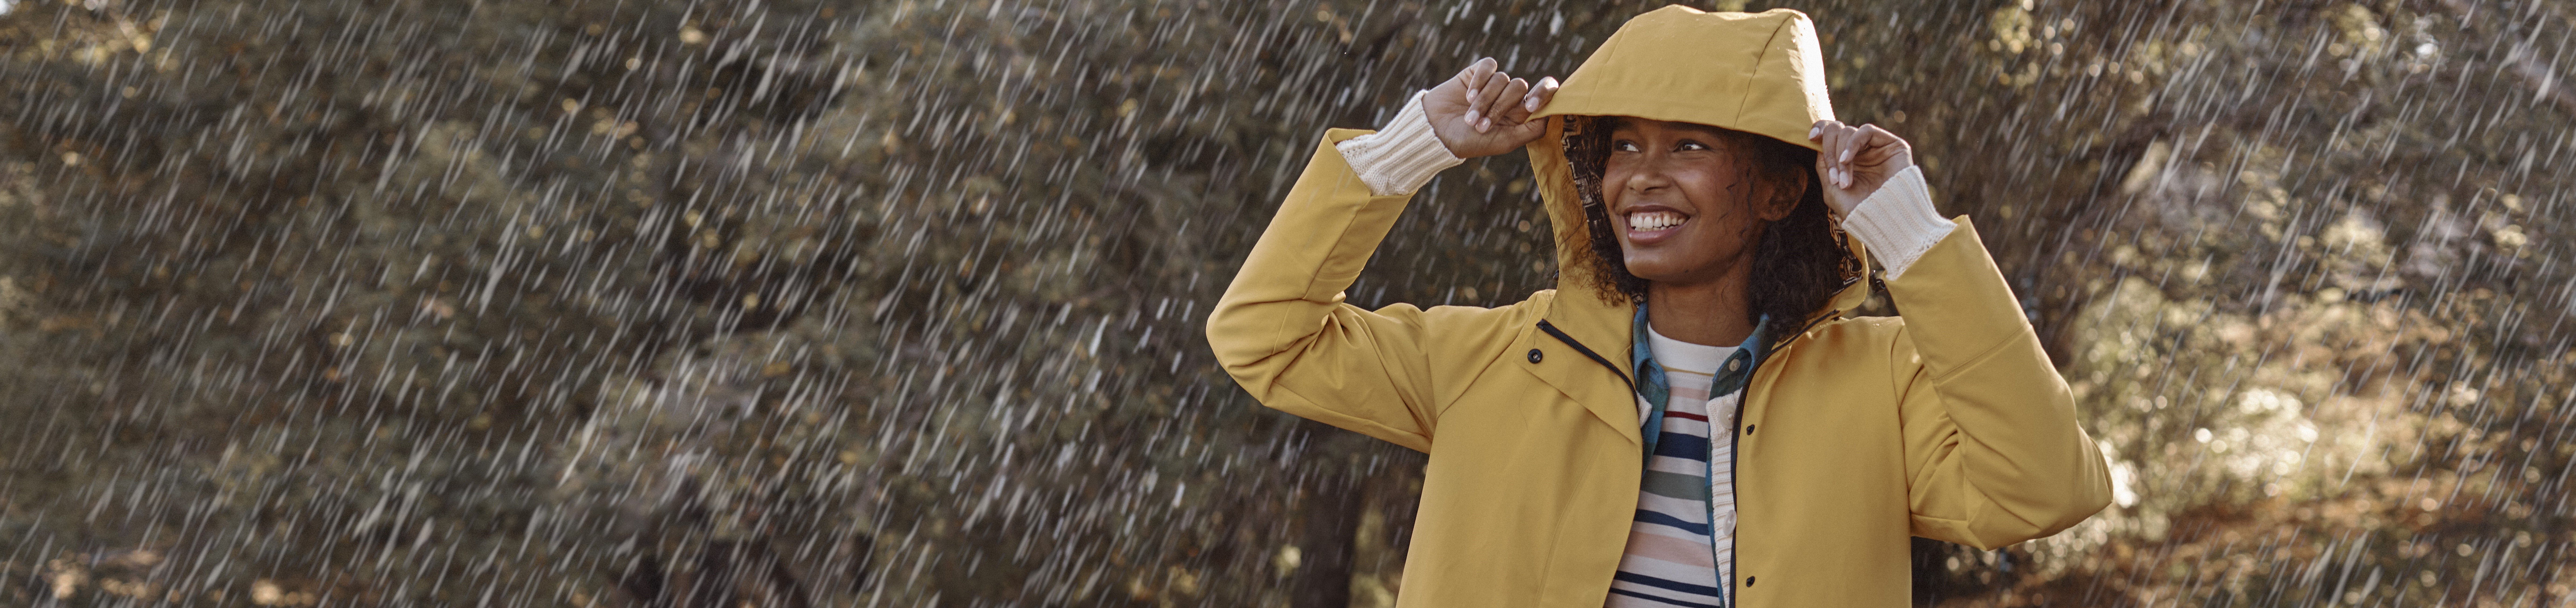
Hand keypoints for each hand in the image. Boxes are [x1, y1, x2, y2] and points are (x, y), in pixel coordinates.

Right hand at [1423, 57, 1561, 158]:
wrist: (1437, 133)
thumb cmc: (1470, 142)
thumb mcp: (1504, 142)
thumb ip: (1531, 130)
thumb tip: (1552, 114)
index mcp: (1520, 113)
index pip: (1544, 93)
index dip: (1543, 93)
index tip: (1530, 106)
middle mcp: (1509, 97)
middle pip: (1520, 87)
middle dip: (1500, 107)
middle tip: (1482, 125)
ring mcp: (1493, 83)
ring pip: (1502, 78)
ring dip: (1484, 100)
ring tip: (1469, 118)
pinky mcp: (1478, 72)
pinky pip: (1489, 66)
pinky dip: (1479, 81)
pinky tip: (1467, 96)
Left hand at [1807, 120, 1914, 216]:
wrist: (1882, 219)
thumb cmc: (1857, 209)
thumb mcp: (1831, 188)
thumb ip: (1824, 164)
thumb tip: (1818, 142)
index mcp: (1847, 158)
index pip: (1832, 133)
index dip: (1820, 128)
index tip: (1811, 137)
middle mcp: (1861, 151)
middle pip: (1837, 131)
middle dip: (1829, 151)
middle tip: (1834, 178)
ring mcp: (1876, 147)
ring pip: (1848, 132)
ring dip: (1839, 155)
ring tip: (1843, 181)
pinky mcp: (1892, 145)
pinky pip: (1866, 131)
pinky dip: (1851, 144)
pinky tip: (1846, 160)